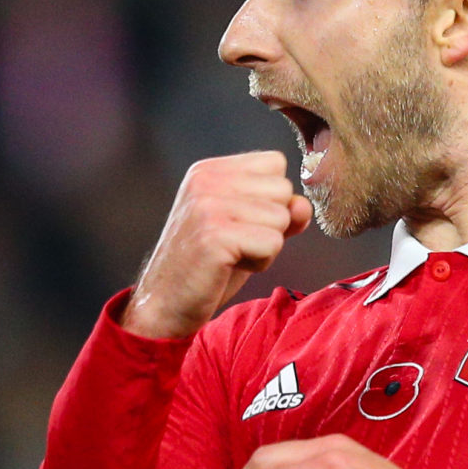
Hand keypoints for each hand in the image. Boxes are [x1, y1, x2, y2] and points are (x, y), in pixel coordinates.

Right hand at [122, 151, 312, 340]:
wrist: (164, 305)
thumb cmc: (208, 266)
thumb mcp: (246, 230)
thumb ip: (279, 211)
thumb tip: (303, 205)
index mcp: (209, 170)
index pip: (275, 163)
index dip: (270, 200)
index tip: (239, 224)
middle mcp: (206, 179)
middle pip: (283, 189)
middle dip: (271, 224)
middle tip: (234, 244)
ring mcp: (208, 205)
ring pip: (282, 217)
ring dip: (266, 246)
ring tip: (231, 256)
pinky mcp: (215, 234)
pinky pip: (273, 242)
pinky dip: (260, 262)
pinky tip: (229, 267)